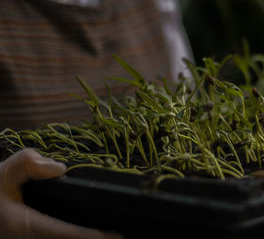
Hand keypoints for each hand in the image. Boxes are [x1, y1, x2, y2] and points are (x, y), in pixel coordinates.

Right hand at [0, 148, 123, 238]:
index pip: (68, 233)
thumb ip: (30, 164)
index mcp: (25, 225)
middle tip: (120, 236)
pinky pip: (55, 238)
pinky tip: (88, 231)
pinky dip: (74, 237)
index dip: (94, 236)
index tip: (116, 237)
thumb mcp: (5, 172)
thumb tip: (61, 168)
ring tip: (110, 236)